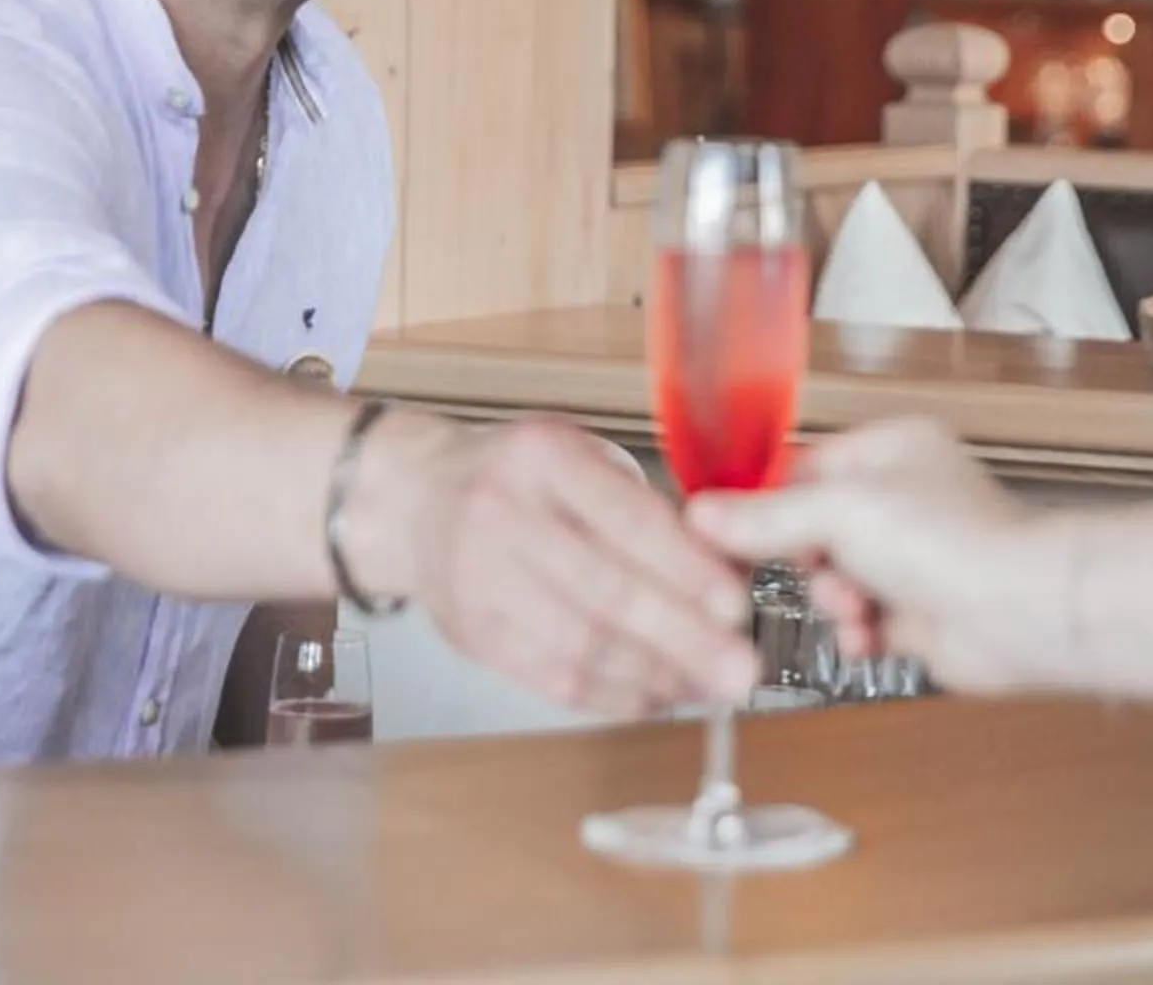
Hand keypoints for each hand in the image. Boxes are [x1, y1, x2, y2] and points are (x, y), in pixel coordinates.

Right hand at [343, 412, 757, 717]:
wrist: (413, 500)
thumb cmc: (516, 476)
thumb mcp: (577, 456)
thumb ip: (645, 507)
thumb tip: (731, 569)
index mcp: (541, 456)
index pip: (624, 518)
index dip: (685, 569)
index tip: (734, 604)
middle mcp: (502, 514)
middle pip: (604, 591)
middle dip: (682, 638)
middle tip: (738, 670)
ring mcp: (479, 580)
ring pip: (580, 645)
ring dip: (654, 674)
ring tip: (707, 686)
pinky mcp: (473, 635)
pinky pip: (553, 678)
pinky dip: (613, 695)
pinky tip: (656, 695)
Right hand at [686, 417, 1073, 694]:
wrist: (1020, 614)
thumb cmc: (952, 542)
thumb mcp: (841, 511)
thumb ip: (768, 516)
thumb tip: (701, 514)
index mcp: (889, 451)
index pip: (802, 469)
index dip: (764, 504)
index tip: (727, 533)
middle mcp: (903, 498)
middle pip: (813, 530)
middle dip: (808, 563)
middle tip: (814, 573)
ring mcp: (913, 557)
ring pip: (835, 581)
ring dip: (834, 602)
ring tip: (853, 609)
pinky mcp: (919, 612)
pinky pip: (863, 622)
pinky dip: (860, 632)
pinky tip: (869, 637)